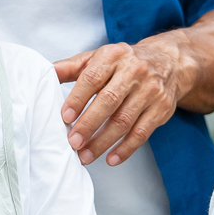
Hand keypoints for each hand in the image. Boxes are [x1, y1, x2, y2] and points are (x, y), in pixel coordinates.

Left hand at [53, 39, 189, 167]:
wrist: (168, 62)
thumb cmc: (123, 63)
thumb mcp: (98, 58)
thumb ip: (71, 67)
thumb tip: (45, 74)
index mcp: (113, 56)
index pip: (92, 78)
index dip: (78, 99)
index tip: (65, 117)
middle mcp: (134, 71)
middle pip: (109, 101)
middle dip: (89, 125)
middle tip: (73, 142)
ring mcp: (150, 91)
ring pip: (124, 121)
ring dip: (103, 142)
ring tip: (85, 156)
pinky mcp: (162, 109)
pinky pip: (142, 133)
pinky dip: (126, 149)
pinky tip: (111, 159)